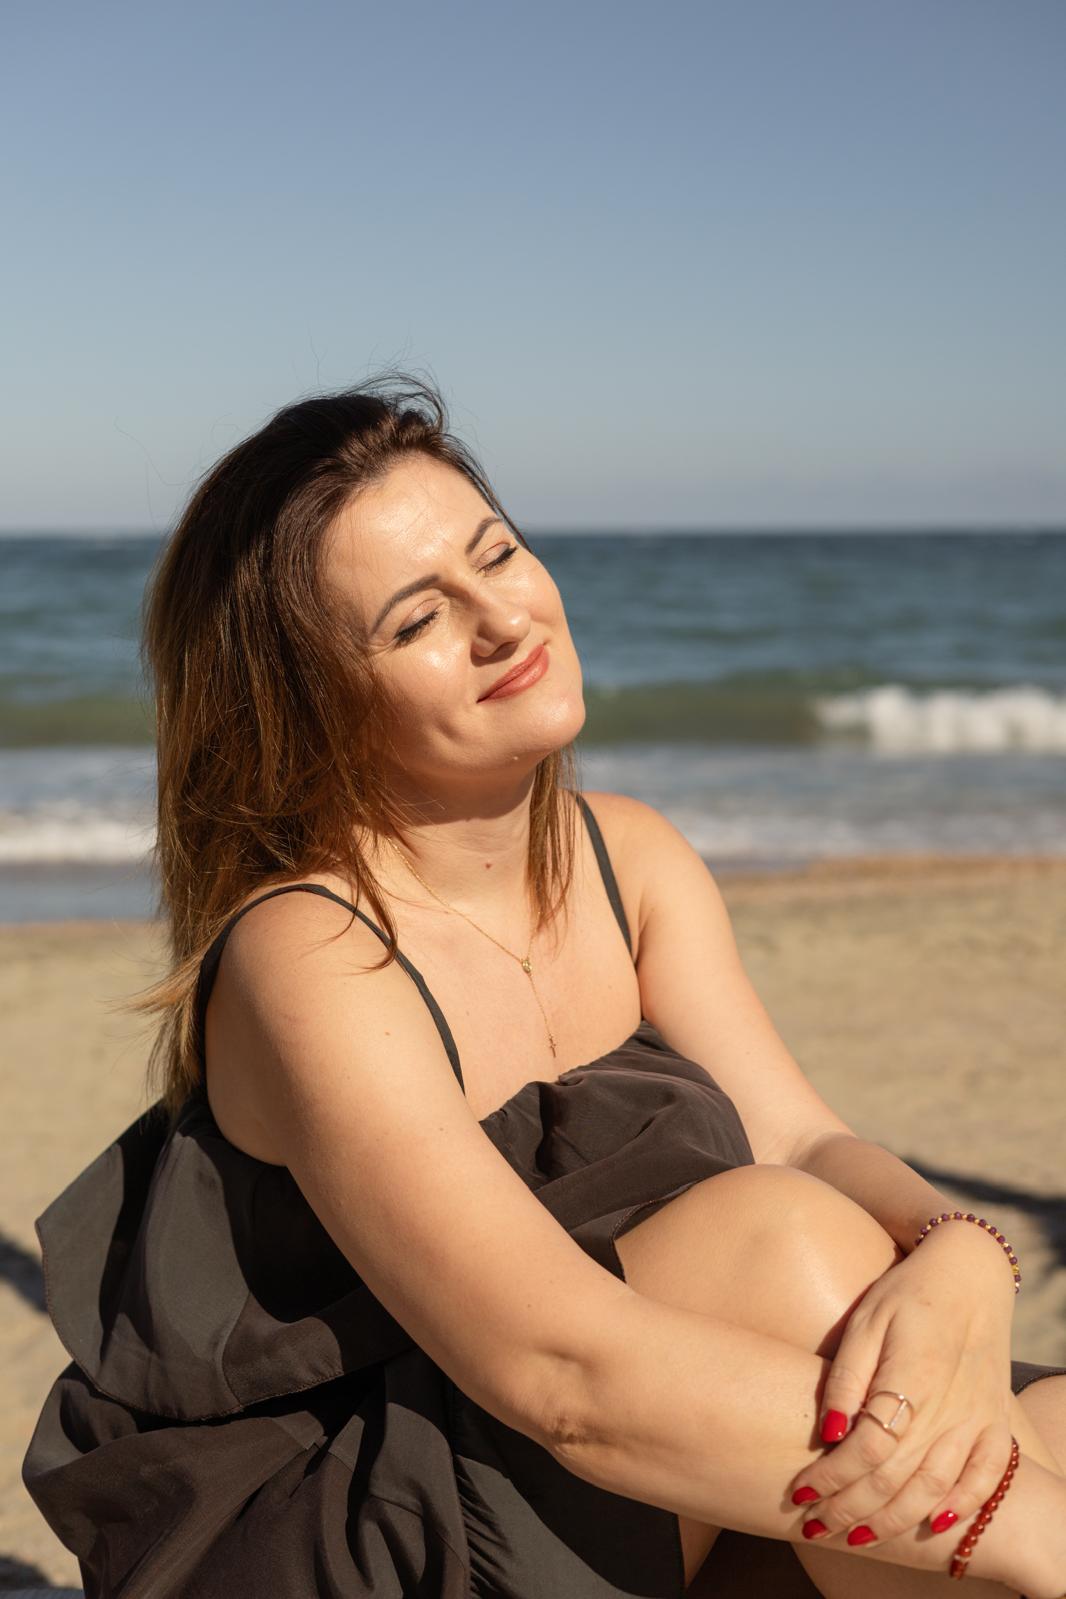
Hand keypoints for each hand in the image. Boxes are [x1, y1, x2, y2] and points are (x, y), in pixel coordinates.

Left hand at [785, 1229, 1016, 1550]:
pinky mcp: (996, 1420)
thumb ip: (847, 1375)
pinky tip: (935, 1525)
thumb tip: (829, 1432)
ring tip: (856, 1537)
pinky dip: (964, 1506)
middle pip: (897, 1476)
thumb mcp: (867, 1318)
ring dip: (895, 1521)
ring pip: (937, 1487)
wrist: (971, 1275)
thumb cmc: (908, 1294)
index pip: (869, 1447)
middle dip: (852, 1508)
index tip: (800, 1490)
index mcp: (913, 1375)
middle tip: (815, 1525)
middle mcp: (949, 1405)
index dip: (833, 1477)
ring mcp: (978, 1416)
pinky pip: (987, 1476)